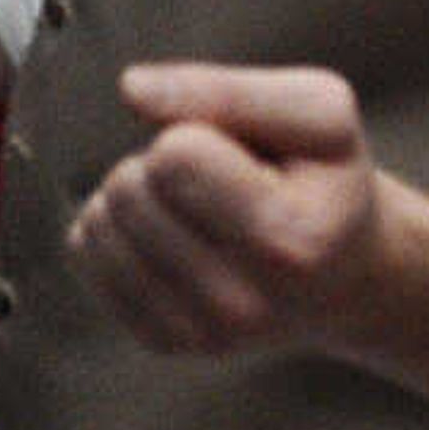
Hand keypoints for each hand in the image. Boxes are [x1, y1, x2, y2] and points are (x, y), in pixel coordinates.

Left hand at [66, 61, 384, 354]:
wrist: (344, 274)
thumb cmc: (325, 179)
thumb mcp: (318, 112)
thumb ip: (230, 89)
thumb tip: (131, 88)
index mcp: (291, 243)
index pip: (173, 155)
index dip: (198, 131)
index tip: (245, 156)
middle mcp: (243, 305)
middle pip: (130, 188)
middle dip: (162, 163)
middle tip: (222, 183)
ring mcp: (199, 335)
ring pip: (99, 219)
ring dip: (137, 193)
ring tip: (200, 210)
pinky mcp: (161, 341)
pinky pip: (84, 250)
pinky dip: (115, 227)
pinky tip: (172, 238)